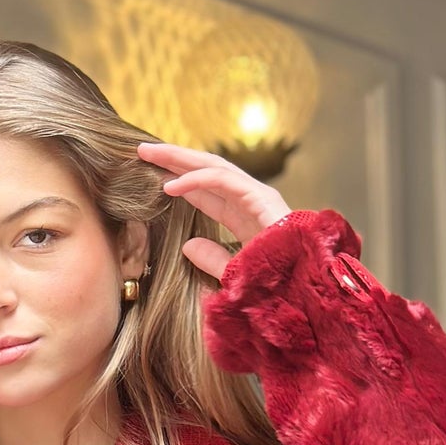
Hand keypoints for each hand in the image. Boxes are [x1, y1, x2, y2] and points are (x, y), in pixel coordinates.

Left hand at [135, 143, 290, 281]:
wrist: (303, 293)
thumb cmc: (274, 287)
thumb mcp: (232, 274)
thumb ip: (211, 259)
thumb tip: (187, 246)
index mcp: (243, 216)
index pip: (206, 191)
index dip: (179, 181)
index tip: (151, 175)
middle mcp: (251, 200)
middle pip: (206, 172)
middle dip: (175, 160)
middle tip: (143, 151)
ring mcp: (258, 196)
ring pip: (213, 166)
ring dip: (179, 159)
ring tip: (149, 154)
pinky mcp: (262, 198)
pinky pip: (224, 181)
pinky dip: (196, 179)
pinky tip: (171, 184)